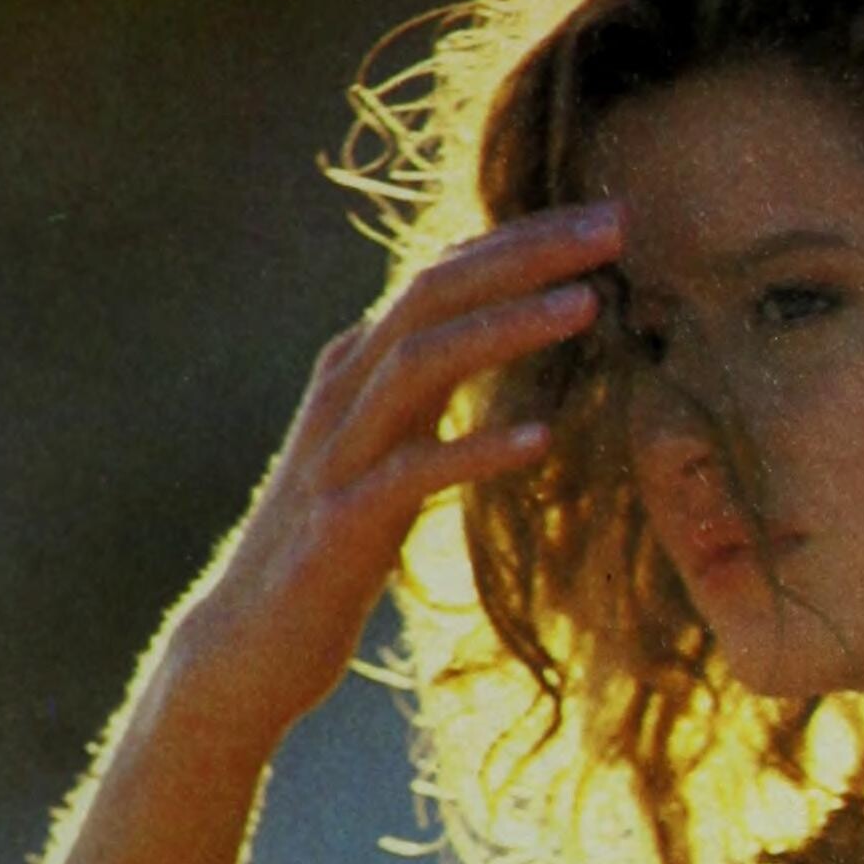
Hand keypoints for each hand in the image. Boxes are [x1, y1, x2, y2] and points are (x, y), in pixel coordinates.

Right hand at [173, 201, 623, 741]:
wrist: (247, 645)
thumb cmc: (329, 554)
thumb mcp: (384, 455)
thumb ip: (424, 399)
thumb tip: (484, 351)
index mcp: (358, 368)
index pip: (444, 273)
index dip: (524, 239)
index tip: (606, 218)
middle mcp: (344, 392)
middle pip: (436, 289)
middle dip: (527, 252)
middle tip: (616, 226)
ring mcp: (339, 454)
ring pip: (422, 360)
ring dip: (507, 326)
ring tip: (588, 305)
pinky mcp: (341, 523)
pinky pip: (413, 472)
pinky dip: (477, 449)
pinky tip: (541, 440)